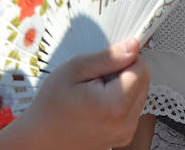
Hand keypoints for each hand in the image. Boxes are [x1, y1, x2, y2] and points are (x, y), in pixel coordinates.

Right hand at [8, 39, 149, 149]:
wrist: (41, 137)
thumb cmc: (52, 105)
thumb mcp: (76, 69)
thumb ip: (109, 57)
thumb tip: (133, 46)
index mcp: (116, 105)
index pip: (142, 68)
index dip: (124, 58)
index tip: (105, 62)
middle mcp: (126, 123)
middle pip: (143, 80)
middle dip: (124, 72)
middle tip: (96, 78)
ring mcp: (126, 132)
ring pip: (140, 93)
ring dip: (123, 86)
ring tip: (95, 91)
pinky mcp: (124, 136)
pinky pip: (133, 107)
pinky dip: (120, 99)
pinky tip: (98, 102)